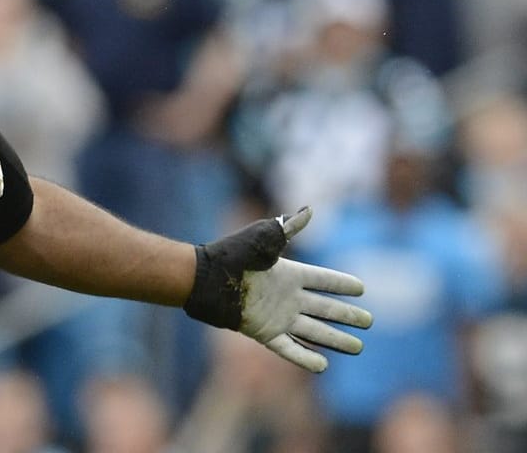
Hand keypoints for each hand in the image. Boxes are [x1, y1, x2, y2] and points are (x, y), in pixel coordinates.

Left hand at [183, 207, 372, 372]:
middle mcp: (287, 297)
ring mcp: (277, 316)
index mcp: (289, 274)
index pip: (323, 280)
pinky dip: (305, 357)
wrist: (207, 279)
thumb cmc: (232, 254)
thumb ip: (288, 228)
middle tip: (368, 321)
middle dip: (347, 315)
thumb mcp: (263, 238)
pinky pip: (289, 348)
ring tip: (357, 347)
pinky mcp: (264, 332)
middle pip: (325, 308)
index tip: (361, 288)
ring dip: (335, 339)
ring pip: (314, 331)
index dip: (342, 284)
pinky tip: (324, 365)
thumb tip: (310, 210)